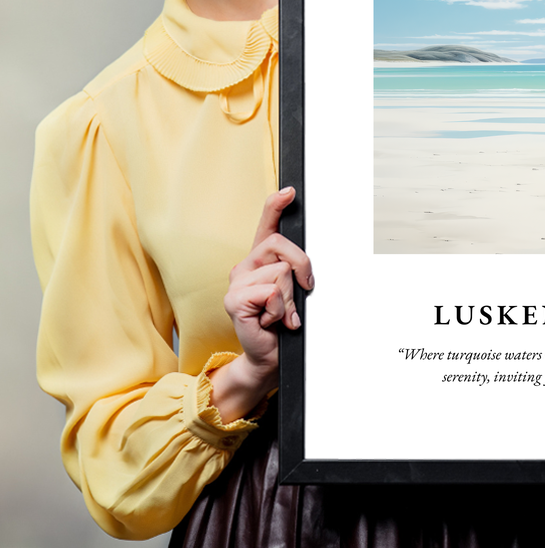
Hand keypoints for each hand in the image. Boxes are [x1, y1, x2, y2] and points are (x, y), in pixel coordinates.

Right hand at [209, 187, 313, 421]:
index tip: (290, 191)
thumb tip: (305, 264)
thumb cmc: (282, 324)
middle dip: (302, 267)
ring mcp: (237, 282)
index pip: (266, 225)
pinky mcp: (234, 300)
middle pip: (281, 245)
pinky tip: (271, 321)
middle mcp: (245, 266)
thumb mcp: (293, 292)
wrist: (269, 356)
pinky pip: (271, 292)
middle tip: (303, 290)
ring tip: (281, 314)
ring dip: (290, 298)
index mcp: (260, 261)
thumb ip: (295, 271)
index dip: (276, 206)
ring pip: (281, 272)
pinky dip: (280, 310)